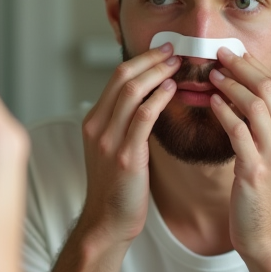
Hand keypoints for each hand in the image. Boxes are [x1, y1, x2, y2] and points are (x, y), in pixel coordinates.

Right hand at [77, 43, 179, 246]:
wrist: (107, 221)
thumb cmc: (116, 188)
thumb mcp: (112, 149)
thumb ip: (123, 124)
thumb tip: (147, 101)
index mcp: (92, 121)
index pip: (116, 78)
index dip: (141, 61)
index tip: (162, 51)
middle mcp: (97, 126)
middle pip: (122, 78)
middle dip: (150, 60)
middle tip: (174, 50)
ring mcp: (108, 141)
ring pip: (131, 93)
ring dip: (157, 74)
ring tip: (178, 64)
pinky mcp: (125, 156)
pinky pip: (143, 118)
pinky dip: (158, 99)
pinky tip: (173, 90)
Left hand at [208, 48, 270, 265]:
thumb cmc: (264, 203)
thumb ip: (265, 135)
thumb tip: (245, 108)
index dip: (254, 67)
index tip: (233, 55)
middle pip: (269, 89)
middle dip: (244, 67)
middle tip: (220, 54)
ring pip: (257, 105)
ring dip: (232, 86)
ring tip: (213, 75)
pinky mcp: (257, 172)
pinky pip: (240, 133)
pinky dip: (226, 114)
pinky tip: (212, 103)